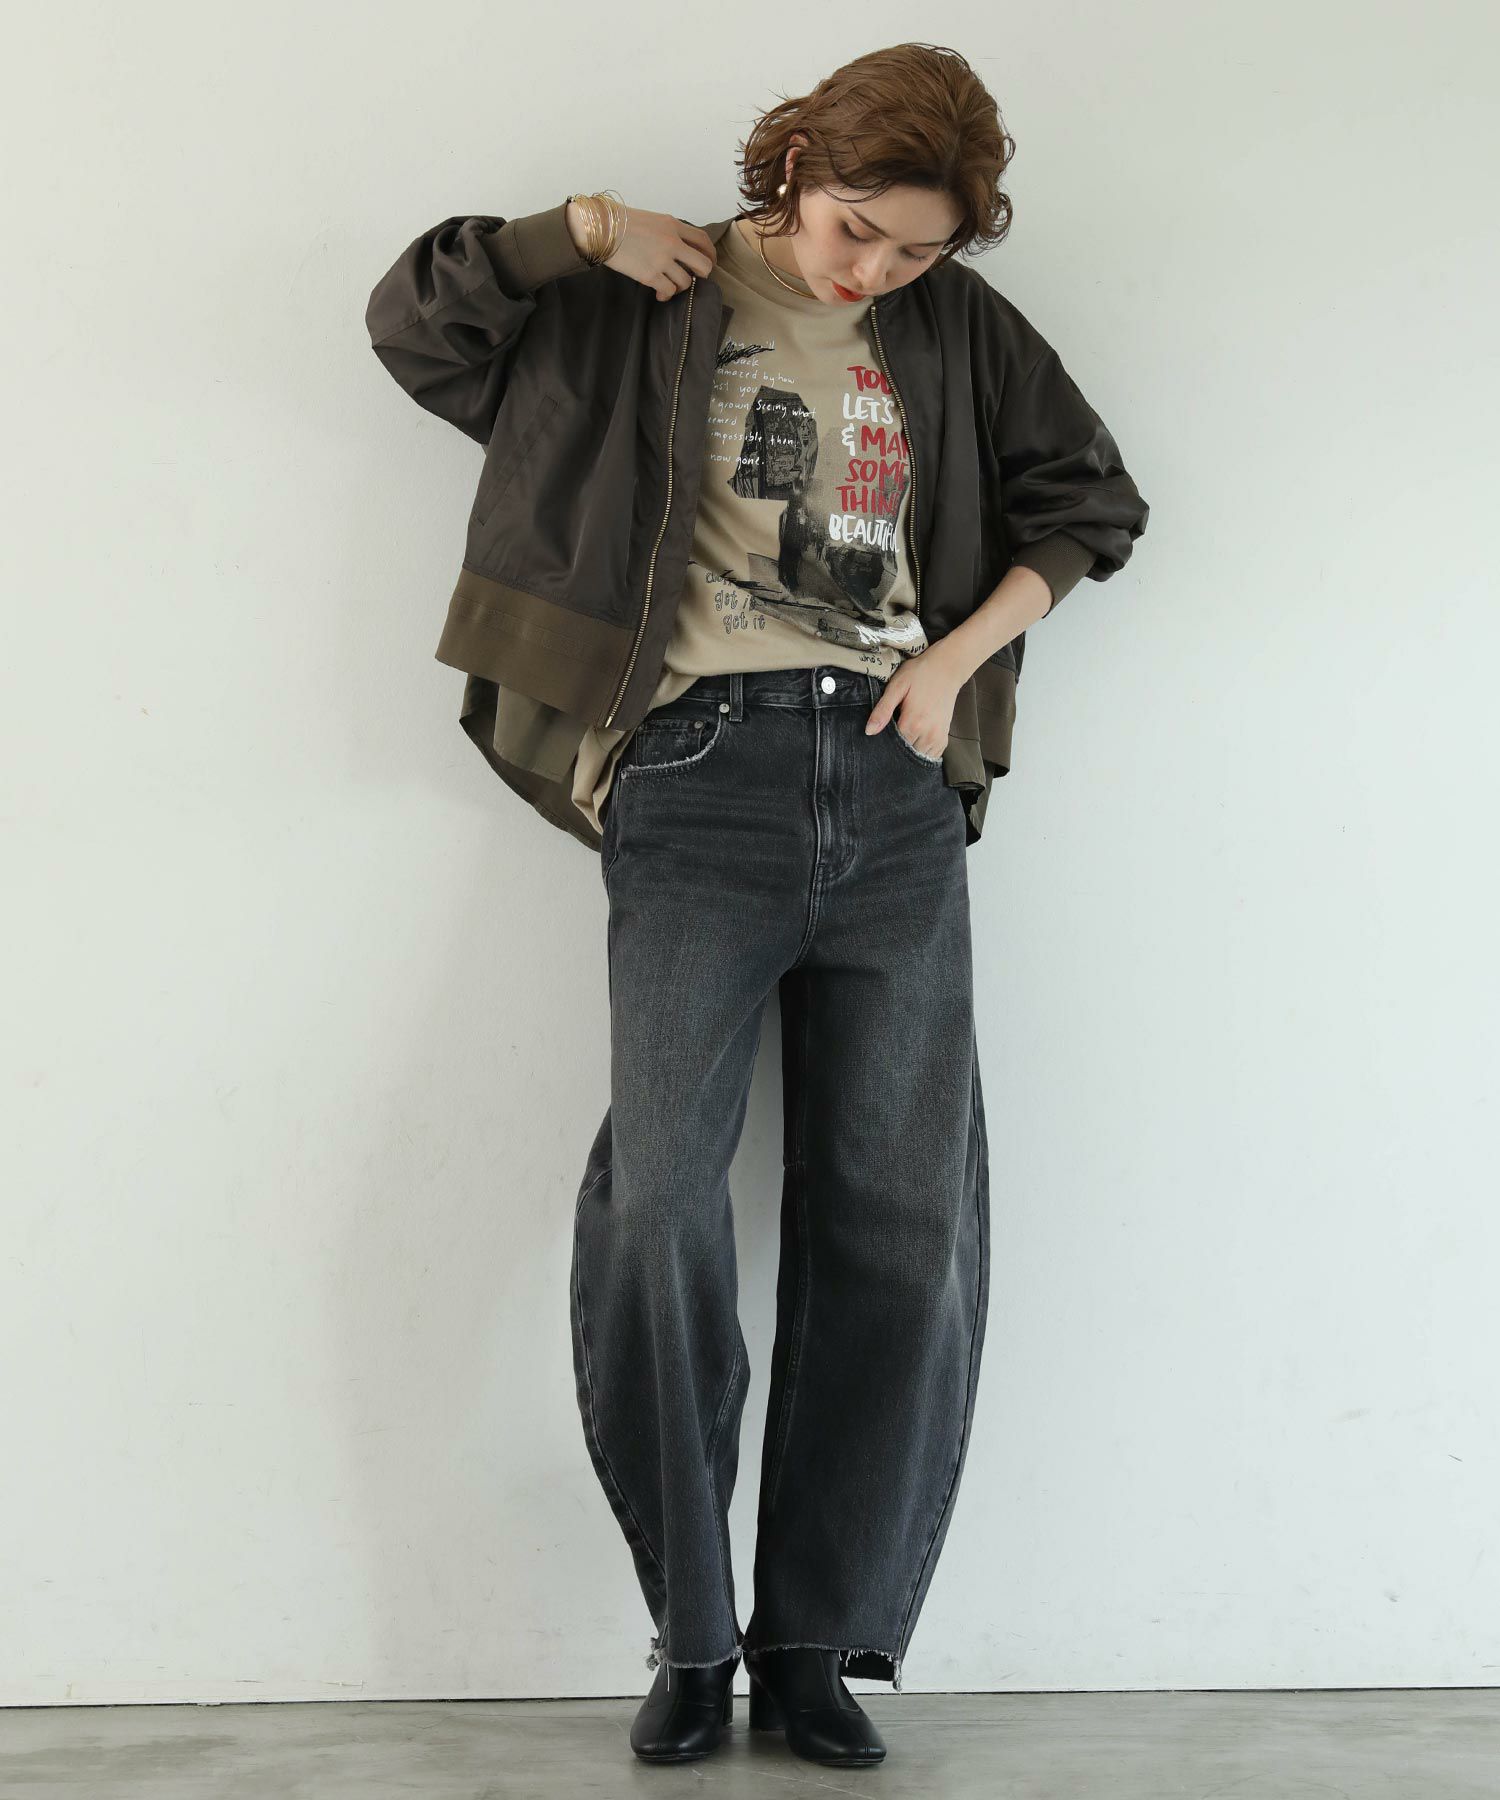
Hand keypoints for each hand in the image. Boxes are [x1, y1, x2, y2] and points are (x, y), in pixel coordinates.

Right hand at [568, 202, 718, 301]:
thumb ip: (669, 232)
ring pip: (686, 282)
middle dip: (703, 275)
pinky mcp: (650, 275)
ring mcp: (662, 260)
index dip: (710, 254)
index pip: (703, 239)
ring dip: (680, 287)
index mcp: (673, 225)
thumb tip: (680, 248)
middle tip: (695, 279)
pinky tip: (660, 295)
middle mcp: (672, 242)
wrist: (602, 228)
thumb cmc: (622, 223)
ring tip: (669, 286)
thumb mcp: (652, 220)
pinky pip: (669, 291)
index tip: (709, 262)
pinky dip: (667, 296)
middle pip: (703, 264)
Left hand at [863, 649, 962, 758]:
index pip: (893, 747)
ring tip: (903, 736)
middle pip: (905, 754)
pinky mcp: (944, 737)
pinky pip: (931, 755)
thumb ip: (883, 710)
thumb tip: (869, 732)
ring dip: (909, 751)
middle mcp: (928, 734)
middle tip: (890, 734)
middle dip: (895, 749)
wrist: (947, 668)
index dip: (883, 743)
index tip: (879, 736)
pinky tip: (914, 740)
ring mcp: (938, 737)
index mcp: (913, 723)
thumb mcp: (897, 686)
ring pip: (918, 756)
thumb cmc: (920, 673)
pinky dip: (921, 751)